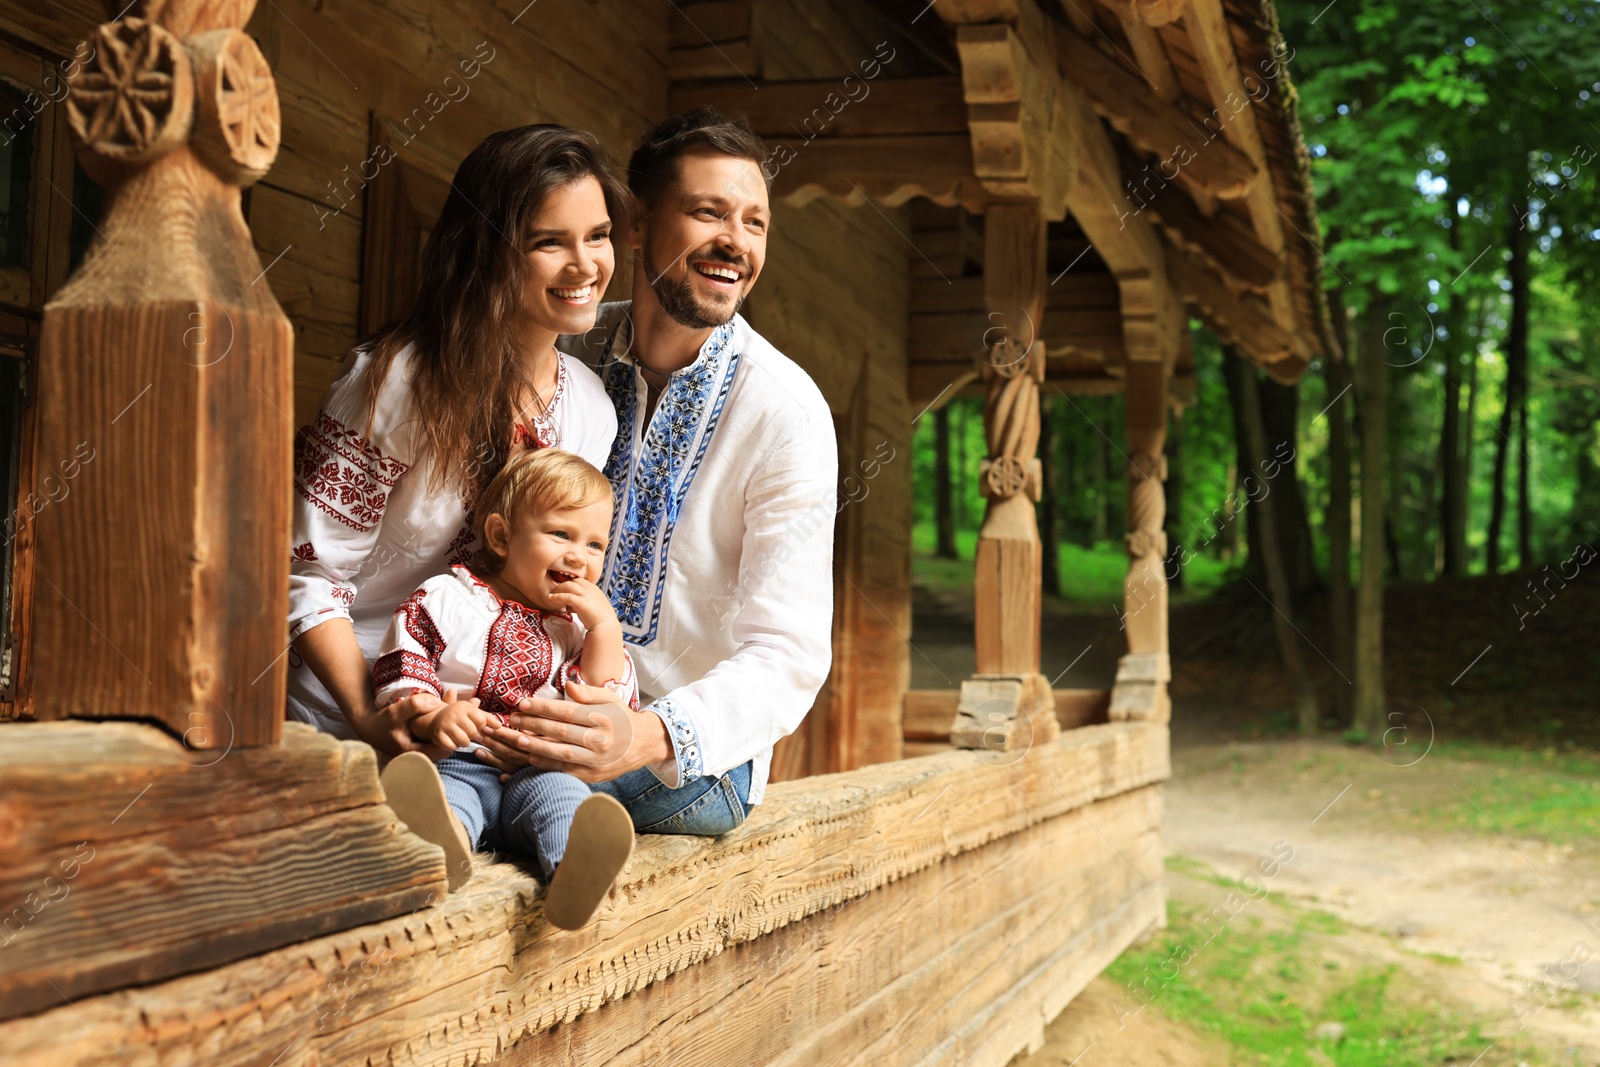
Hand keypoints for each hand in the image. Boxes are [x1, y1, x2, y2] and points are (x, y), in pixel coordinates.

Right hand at [352, 688, 460, 760]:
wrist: (367, 723)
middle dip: (458, 733)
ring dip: (453, 730)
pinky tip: (451, 714)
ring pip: (442, 743)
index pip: (442, 750)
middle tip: (471, 718)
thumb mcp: (395, 711)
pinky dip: (444, 728)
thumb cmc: (380, 720)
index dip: (455, 738)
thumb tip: (436, 701)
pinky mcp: (418, 745)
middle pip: (445, 748)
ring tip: (466, 714)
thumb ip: (414, 705)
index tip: (464, 724)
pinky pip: (436, 739)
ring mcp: (418, 751)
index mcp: (412, 752)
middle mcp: (417, 755)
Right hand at [426, 698, 490, 749]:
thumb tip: (499, 725)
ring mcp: (445, 725)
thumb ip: (486, 717)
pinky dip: (453, 746)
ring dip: (463, 742)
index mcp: (465, 707)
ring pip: (464, 741)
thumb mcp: (472, 713)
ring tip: (459, 736)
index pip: (482, 721)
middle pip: (474, 733)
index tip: (475, 725)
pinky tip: (450, 740)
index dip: (481, 727)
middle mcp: (454, 714)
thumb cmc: (459, 717)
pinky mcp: (437, 735)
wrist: (434, 720)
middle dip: (472, 735)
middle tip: (465, 731)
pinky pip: (452, 747)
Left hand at [474, 681, 668, 782]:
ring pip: (561, 753)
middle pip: (560, 732)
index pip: (566, 711)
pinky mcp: (593, 774)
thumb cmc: (621, 718)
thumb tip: (566, 685)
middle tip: (514, 719)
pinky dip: (548, 764)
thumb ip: (588, 692)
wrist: (643, 745)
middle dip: (534, 725)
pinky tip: (532, 757)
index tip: (523, 704)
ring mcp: (596, 760)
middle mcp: (600, 739)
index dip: (542, 708)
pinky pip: (566, 770)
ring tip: (516, 739)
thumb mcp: (610, 699)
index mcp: (602, 718)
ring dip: (536, 746)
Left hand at [544, 575, 618, 631]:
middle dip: (563, 585)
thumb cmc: (600, 619)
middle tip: (555, 591)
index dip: (570, 584)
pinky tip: (551, 598)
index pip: (579, 581)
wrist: (606, 627)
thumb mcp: (594, 606)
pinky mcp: (581, 602)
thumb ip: (584, 603)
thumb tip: (571, 606)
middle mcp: (590, 589)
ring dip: (558, 589)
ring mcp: (586, 594)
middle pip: (573, 581)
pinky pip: (566, 596)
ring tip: (551, 595)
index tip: (564, 590)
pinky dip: (557, 596)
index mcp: (594, 589)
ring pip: (568, 585)